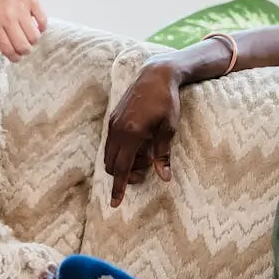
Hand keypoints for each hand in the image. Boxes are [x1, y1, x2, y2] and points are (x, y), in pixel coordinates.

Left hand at [0, 0, 46, 62]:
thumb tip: (10, 48)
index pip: (7, 49)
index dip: (14, 57)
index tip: (17, 58)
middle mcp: (9, 18)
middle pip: (23, 46)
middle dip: (25, 51)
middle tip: (24, 48)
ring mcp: (22, 9)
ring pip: (34, 37)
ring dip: (34, 40)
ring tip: (30, 36)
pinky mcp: (33, 1)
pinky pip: (43, 22)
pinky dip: (42, 27)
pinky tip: (37, 25)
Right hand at [104, 59, 181, 206]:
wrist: (156, 75)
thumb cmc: (166, 101)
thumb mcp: (168, 128)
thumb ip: (163, 154)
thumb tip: (164, 177)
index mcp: (131, 133)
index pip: (121, 167)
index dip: (118, 187)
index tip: (115, 203)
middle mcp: (117, 129)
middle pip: (111, 164)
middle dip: (123, 175)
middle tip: (145, 170)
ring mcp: (113, 123)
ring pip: (109, 154)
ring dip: (123, 162)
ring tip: (144, 155)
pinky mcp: (113, 118)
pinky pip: (111, 142)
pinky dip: (121, 151)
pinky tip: (139, 144)